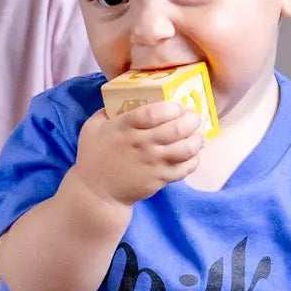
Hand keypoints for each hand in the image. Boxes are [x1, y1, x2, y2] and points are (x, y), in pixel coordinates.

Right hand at [72, 100, 205, 211]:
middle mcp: (142, 144)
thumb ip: (107, 111)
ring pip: (186, 149)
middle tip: (194, 116)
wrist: (96, 193)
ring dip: (197, 139)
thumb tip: (124, 97)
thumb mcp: (92, 127)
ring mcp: (153, 163)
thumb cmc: (93, 157)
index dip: (171, 107)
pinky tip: (194, 154)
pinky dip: (194, 160)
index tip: (177, 105)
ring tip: (198, 134)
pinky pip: (185, 168)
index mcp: (125, 128)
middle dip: (191, 120)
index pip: (154, 113)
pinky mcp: (160, 179)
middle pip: (176, 129)